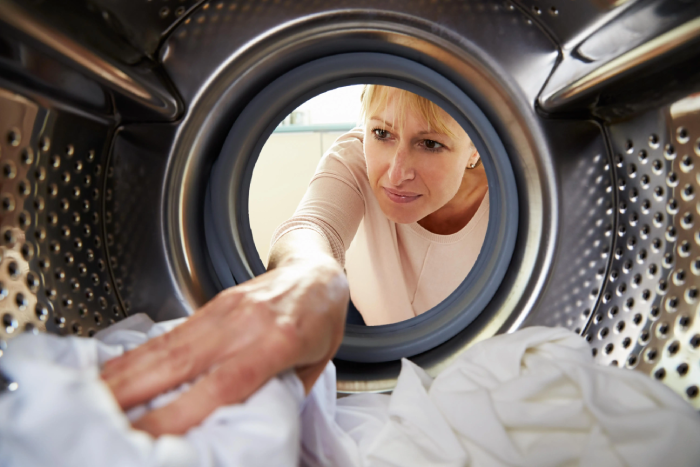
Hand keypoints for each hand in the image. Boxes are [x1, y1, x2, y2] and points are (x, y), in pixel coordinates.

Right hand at [101, 258, 348, 435]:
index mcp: (279, 342)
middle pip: (181, 361)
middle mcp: (245, 324)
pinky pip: (171, 332)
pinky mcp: (212, 303)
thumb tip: (244, 426)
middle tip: (99, 418)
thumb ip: (280, 395)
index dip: (182, 410)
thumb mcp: (315, 366)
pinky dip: (139, 353)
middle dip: (134, 392)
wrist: (316, 270)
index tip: (150, 436)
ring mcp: (225, 309)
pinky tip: (116, 369)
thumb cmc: (320, 321)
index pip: (224, 383)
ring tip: (94, 397)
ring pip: (168, 345)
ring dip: (127, 372)